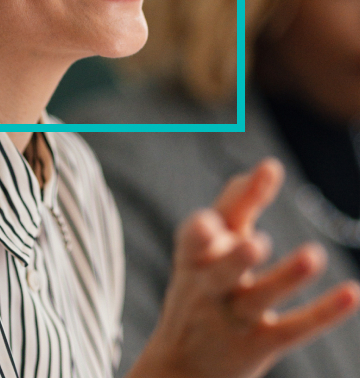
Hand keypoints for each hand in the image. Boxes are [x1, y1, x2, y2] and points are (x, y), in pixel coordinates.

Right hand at [127, 158, 359, 377]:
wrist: (181, 367)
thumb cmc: (202, 287)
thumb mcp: (204, 248)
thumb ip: (235, 206)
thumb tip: (267, 167)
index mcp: (192, 257)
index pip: (196, 236)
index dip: (204, 228)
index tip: (217, 219)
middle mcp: (208, 287)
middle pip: (222, 271)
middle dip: (236, 258)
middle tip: (258, 243)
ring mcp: (233, 319)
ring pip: (259, 299)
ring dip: (285, 279)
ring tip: (313, 256)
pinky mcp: (258, 347)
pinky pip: (292, 329)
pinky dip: (322, 313)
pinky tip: (351, 293)